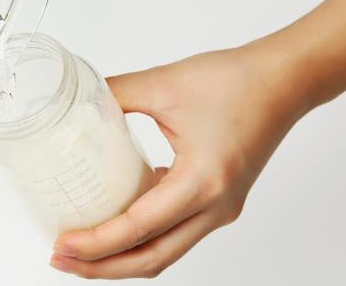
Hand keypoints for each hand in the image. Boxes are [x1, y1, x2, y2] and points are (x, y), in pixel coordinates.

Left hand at [50, 44, 307, 278]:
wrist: (283, 79)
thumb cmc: (237, 80)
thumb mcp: (163, 84)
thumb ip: (114, 95)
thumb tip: (77, 107)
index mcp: (202, 182)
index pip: (139, 228)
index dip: (96, 243)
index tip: (62, 245)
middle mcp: (215, 206)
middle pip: (152, 258)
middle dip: (103, 266)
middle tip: (61, 259)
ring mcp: (220, 208)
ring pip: (165, 250)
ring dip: (122, 256)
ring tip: (82, 248)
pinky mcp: (219, 199)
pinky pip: (176, 231)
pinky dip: (143, 237)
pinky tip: (115, 222)